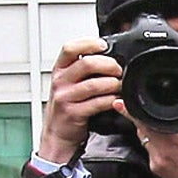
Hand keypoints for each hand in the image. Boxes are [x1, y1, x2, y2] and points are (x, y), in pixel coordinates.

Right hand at [36, 39, 123, 164]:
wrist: (57, 133)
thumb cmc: (67, 106)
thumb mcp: (68, 83)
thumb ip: (81, 69)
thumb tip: (107, 56)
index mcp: (59, 70)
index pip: (70, 48)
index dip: (88, 43)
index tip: (104, 45)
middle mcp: (60, 82)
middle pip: (86, 64)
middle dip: (108, 65)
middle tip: (118, 69)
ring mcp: (65, 98)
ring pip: (94, 85)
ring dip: (112, 84)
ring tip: (120, 85)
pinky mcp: (73, 113)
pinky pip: (97, 103)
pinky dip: (110, 100)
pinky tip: (116, 100)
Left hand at [131, 113, 177, 177]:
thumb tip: (172, 109)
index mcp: (174, 135)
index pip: (145, 119)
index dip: (131, 111)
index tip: (120, 105)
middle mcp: (161, 147)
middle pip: (141, 129)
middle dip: (144, 122)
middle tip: (154, 121)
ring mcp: (156, 159)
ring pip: (144, 140)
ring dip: (151, 135)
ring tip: (170, 140)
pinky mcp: (155, 169)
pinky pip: (149, 152)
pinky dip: (156, 148)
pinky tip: (170, 152)